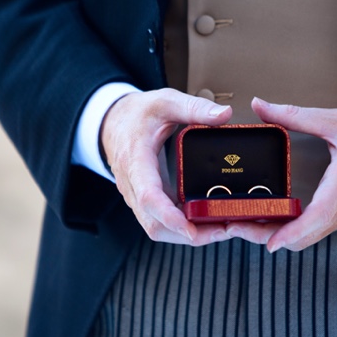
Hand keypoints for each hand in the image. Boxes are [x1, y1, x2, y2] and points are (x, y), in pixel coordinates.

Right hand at [101, 88, 232, 244]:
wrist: (113, 122)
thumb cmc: (137, 114)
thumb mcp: (164, 101)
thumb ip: (194, 108)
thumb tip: (223, 115)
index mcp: (136, 160)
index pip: (148, 197)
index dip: (169, 215)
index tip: (190, 228)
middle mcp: (132, 185)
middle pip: (154, 224)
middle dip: (187, 234)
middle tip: (222, 230)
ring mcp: (136, 197)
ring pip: (157, 229)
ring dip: (187, 236)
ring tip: (220, 229)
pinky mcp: (144, 202)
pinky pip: (160, 223)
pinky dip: (182, 229)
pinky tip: (206, 223)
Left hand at [227, 97, 336, 251]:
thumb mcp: (335, 121)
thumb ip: (294, 115)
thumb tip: (260, 106)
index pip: (314, 221)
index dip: (289, 234)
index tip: (267, 242)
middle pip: (303, 238)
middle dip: (266, 237)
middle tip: (233, 227)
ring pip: (307, 238)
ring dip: (276, 236)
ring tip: (243, 224)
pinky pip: (314, 231)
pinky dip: (289, 231)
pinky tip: (270, 220)